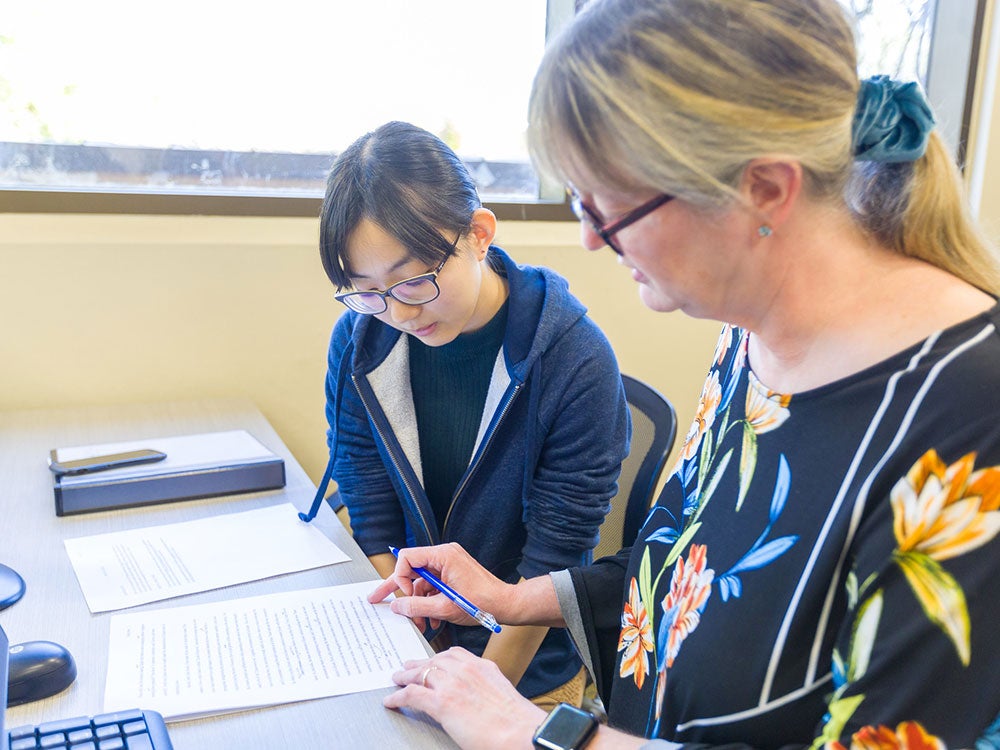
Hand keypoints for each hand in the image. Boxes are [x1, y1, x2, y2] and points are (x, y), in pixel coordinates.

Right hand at [368, 543, 514, 627]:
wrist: (507, 605)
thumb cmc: (484, 602)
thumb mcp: (445, 608)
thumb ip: (417, 607)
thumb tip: (397, 606)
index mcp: (443, 556)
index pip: (407, 558)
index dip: (400, 578)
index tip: (405, 597)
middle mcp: (444, 556)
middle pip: (411, 570)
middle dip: (399, 590)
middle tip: (377, 598)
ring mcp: (448, 565)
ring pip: (421, 583)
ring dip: (418, 604)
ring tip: (421, 623)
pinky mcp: (452, 575)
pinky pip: (432, 587)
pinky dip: (429, 603)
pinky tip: (433, 620)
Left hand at [384, 647, 545, 749]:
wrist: (520, 732)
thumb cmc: (515, 720)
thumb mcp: (500, 692)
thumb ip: (484, 687)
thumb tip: (475, 695)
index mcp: (482, 666)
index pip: (454, 654)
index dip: (437, 657)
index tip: (431, 660)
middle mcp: (466, 670)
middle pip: (434, 661)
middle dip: (418, 664)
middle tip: (408, 667)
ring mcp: (452, 684)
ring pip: (420, 674)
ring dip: (405, 677)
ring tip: (397, 680)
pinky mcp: (442, 702)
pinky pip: (412, 695)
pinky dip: (399, 697)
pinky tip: (392, 701)